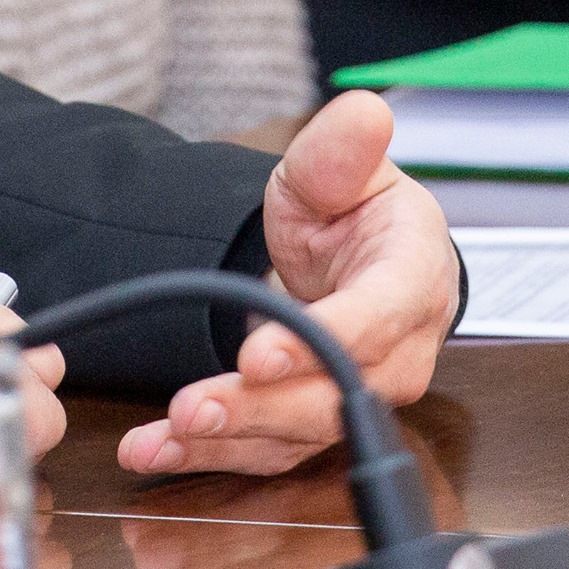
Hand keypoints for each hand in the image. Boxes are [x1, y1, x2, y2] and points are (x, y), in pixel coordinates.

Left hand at [119, 92, 456, 478]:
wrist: (356, 256)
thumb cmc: (354, 210)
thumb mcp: (339, 168)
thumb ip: (343, 148)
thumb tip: (365, 113)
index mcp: (413, 280)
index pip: (376, 321)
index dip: (322, 343)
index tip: (258, 353)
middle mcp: (398, 352)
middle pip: (335, 395)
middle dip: (260, 408)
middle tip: (192, 409)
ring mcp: (359, 395)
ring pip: (298, 433)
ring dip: (226, 442)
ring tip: (160, 438)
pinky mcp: (316, 422)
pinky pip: (267, 449)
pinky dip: (209, 455)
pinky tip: (155, 451)